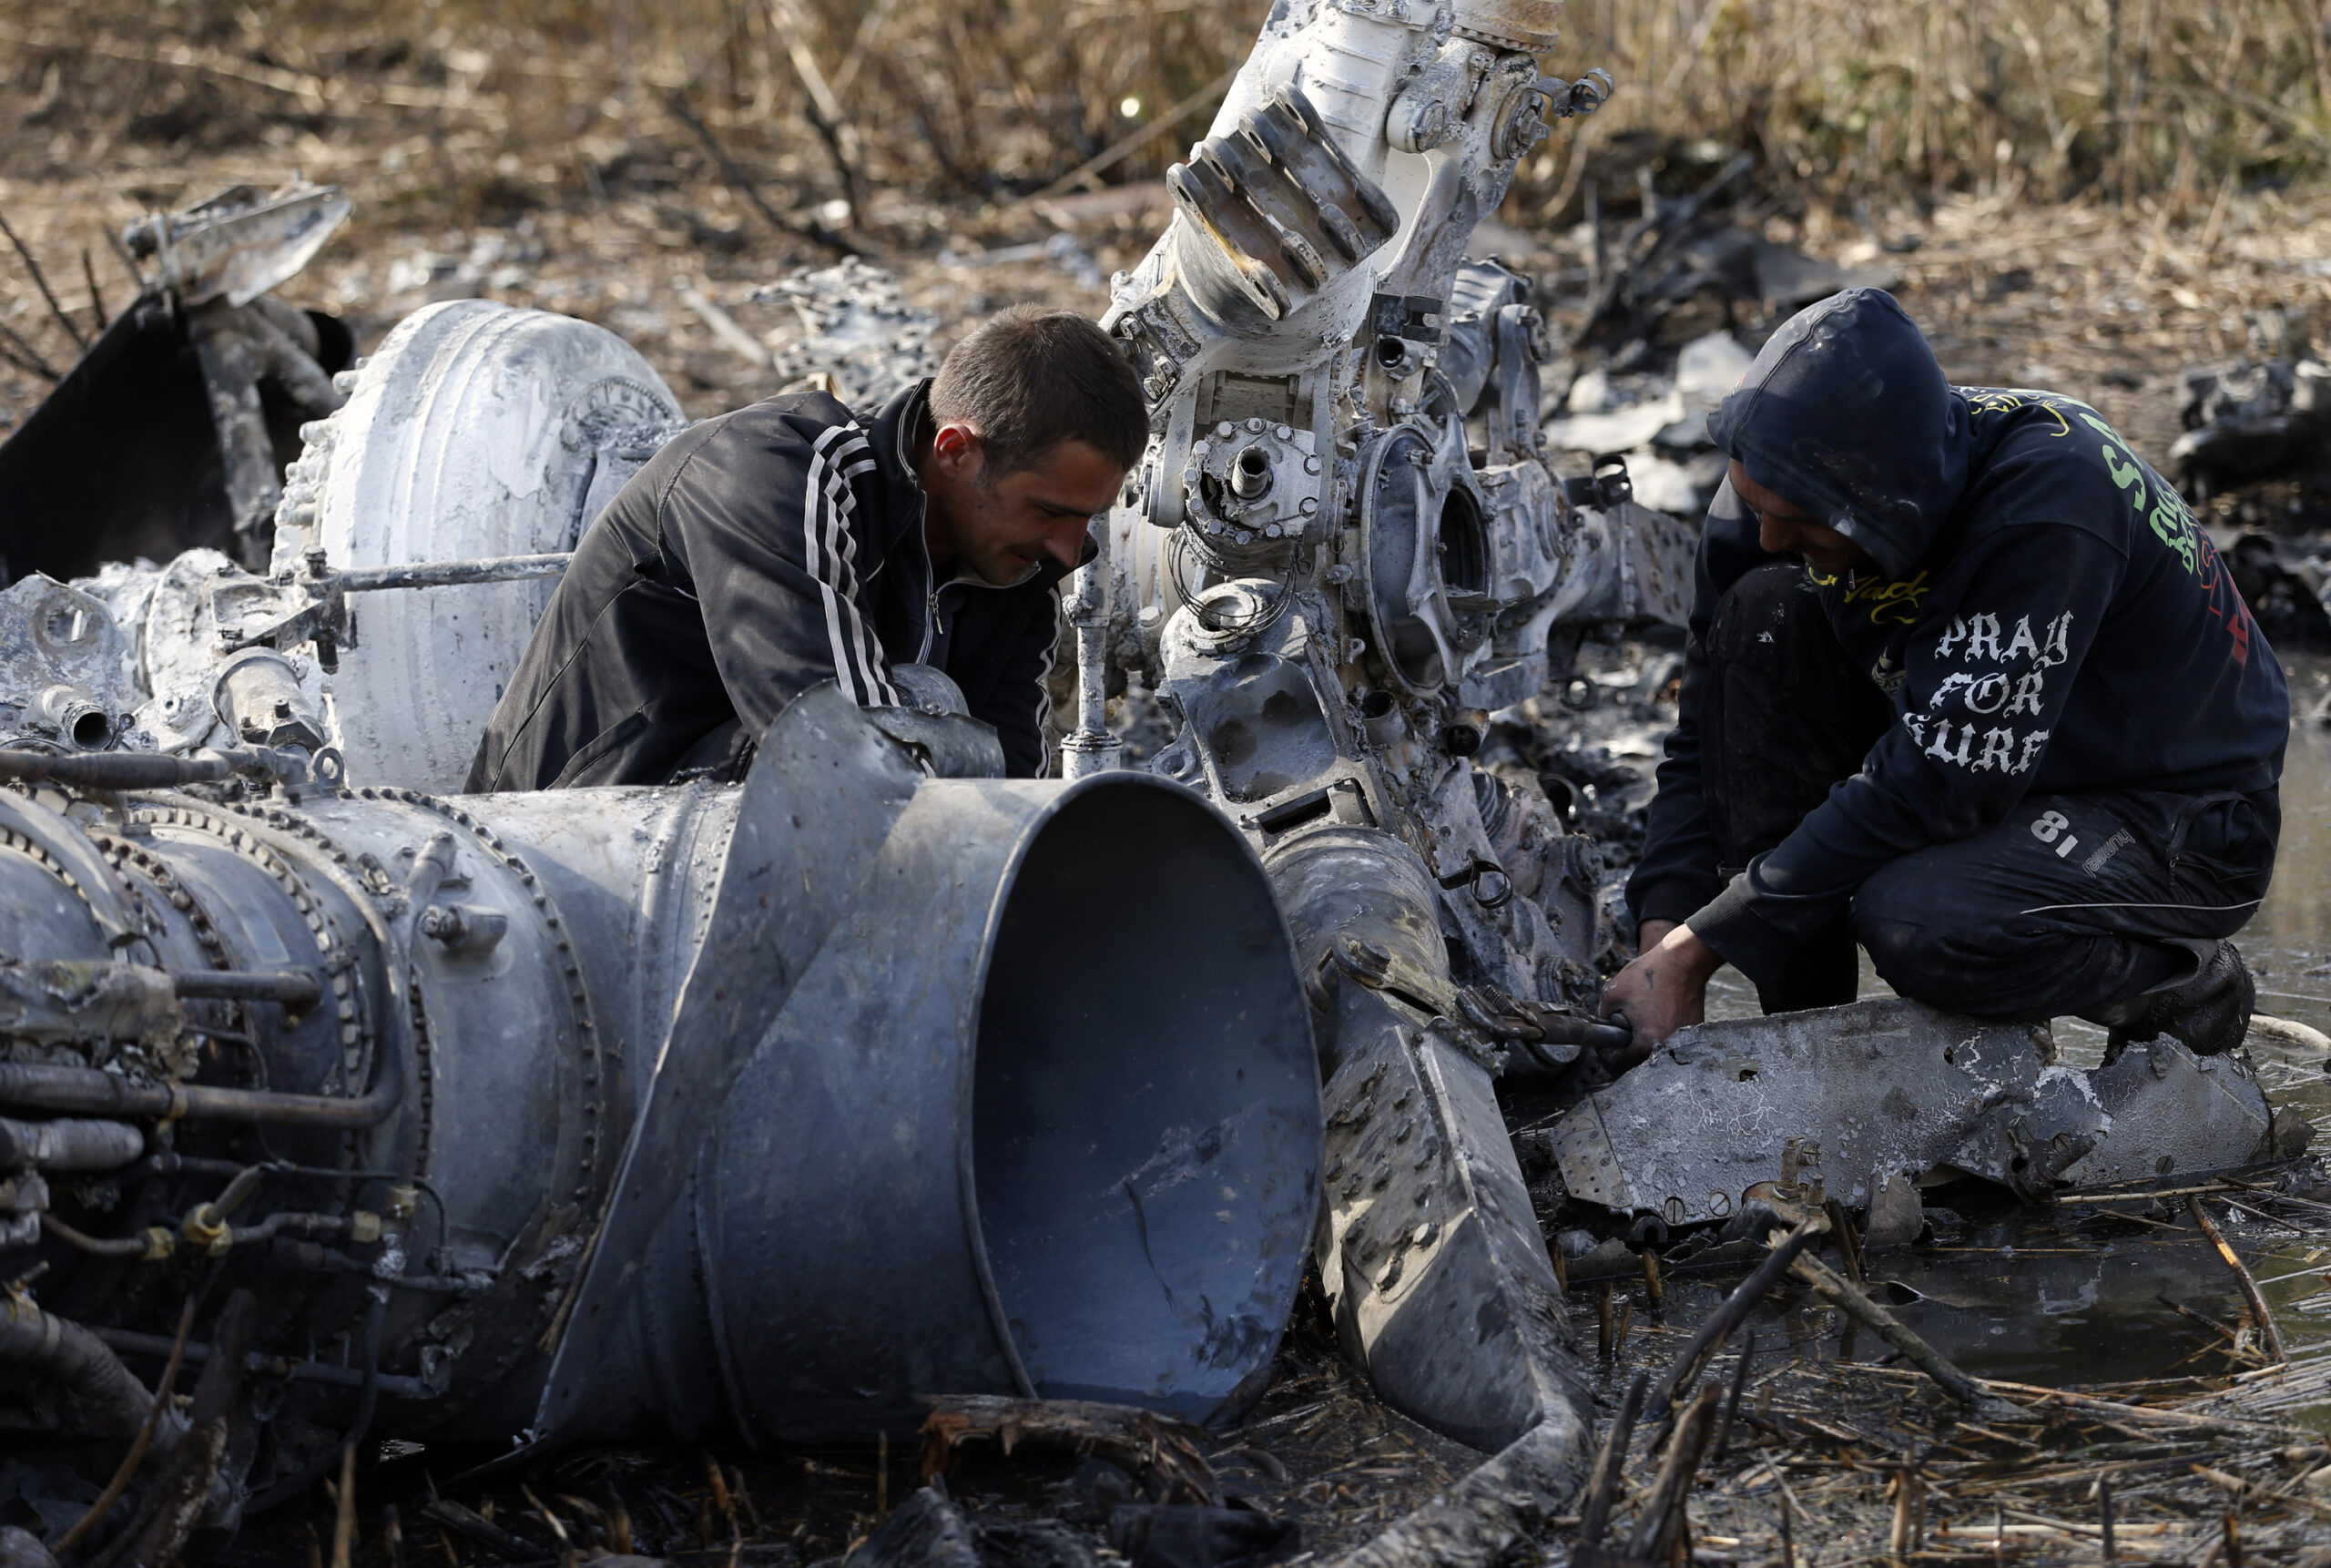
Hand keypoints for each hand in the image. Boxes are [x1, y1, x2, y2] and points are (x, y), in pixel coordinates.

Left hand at [1598, 922, 1722, 1069]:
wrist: (1684, 960)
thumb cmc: (1650, 974)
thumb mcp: (1612, 993)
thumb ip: (1602, 1016)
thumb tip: (1603, 1028)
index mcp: (1647, 1042)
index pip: (1620, 1063)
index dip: (1607, 1053)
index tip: (1605, 1043)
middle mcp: (1669, 1046)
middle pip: (1639, 1060)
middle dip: (1626, 1047)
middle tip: (1621, 1029)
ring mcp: (1685, 1039)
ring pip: (1656, 1049)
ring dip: (1644, 1039)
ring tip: (1640, 1018)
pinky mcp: (1694, 1030)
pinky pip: (1671, 1038)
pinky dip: (1661, 1030)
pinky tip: (1657, 1013)